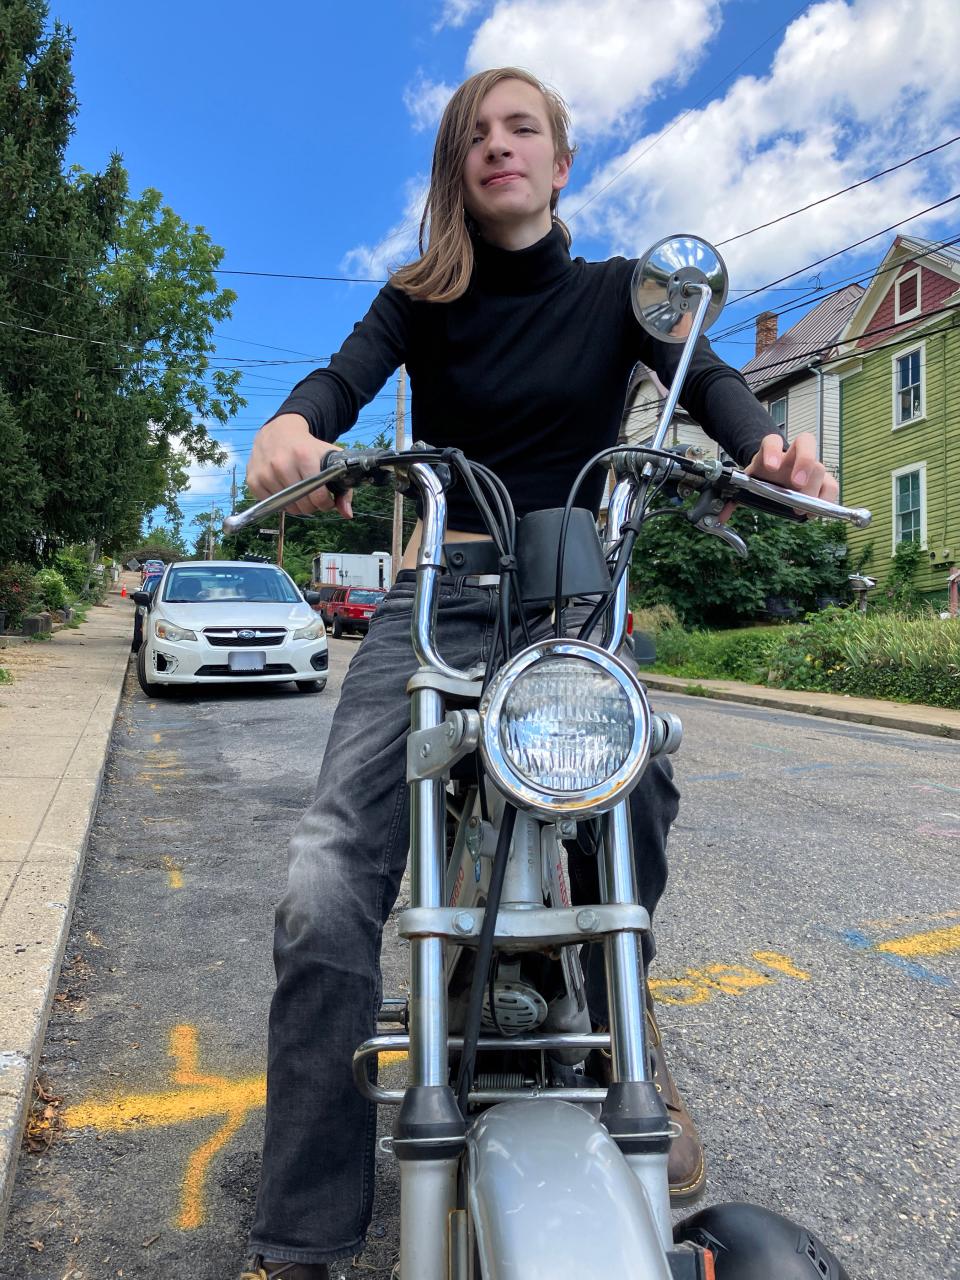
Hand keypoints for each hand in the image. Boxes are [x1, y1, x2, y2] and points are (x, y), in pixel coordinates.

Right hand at [246, 413, 352, 518]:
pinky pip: (271, 504)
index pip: (317, 496)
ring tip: (300, 491)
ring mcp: (264, 472)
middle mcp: (281, 464)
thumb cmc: (307, 447)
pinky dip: (280, 502)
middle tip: (314, 497)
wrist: (279, 431)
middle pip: (302, 504)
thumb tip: (347, 514)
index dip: (326, 504)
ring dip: (296, 504)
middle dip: (312, 505)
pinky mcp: (252, 479)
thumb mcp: (330, 459)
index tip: (327, 500)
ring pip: (287, 506)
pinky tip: (285, 489)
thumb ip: (343, 488)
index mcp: (304, 456)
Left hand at [721, 431, 837, 520]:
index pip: (771, 441)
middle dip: (803, 463)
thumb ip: (732, 497)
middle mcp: (791, 455)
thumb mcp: (746, 484)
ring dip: (814, 488)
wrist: (773, 475)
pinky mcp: (820, 481)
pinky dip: (827, 498)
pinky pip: (831, 485)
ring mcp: (808, 466)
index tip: (770, 467)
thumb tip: (719, 516)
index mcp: (769, 453)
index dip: (771, 450)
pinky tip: (816, 512)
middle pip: (805, 446)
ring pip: (819, 467)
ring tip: (803, 507)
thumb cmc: (761, 478)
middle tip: (796, 484)